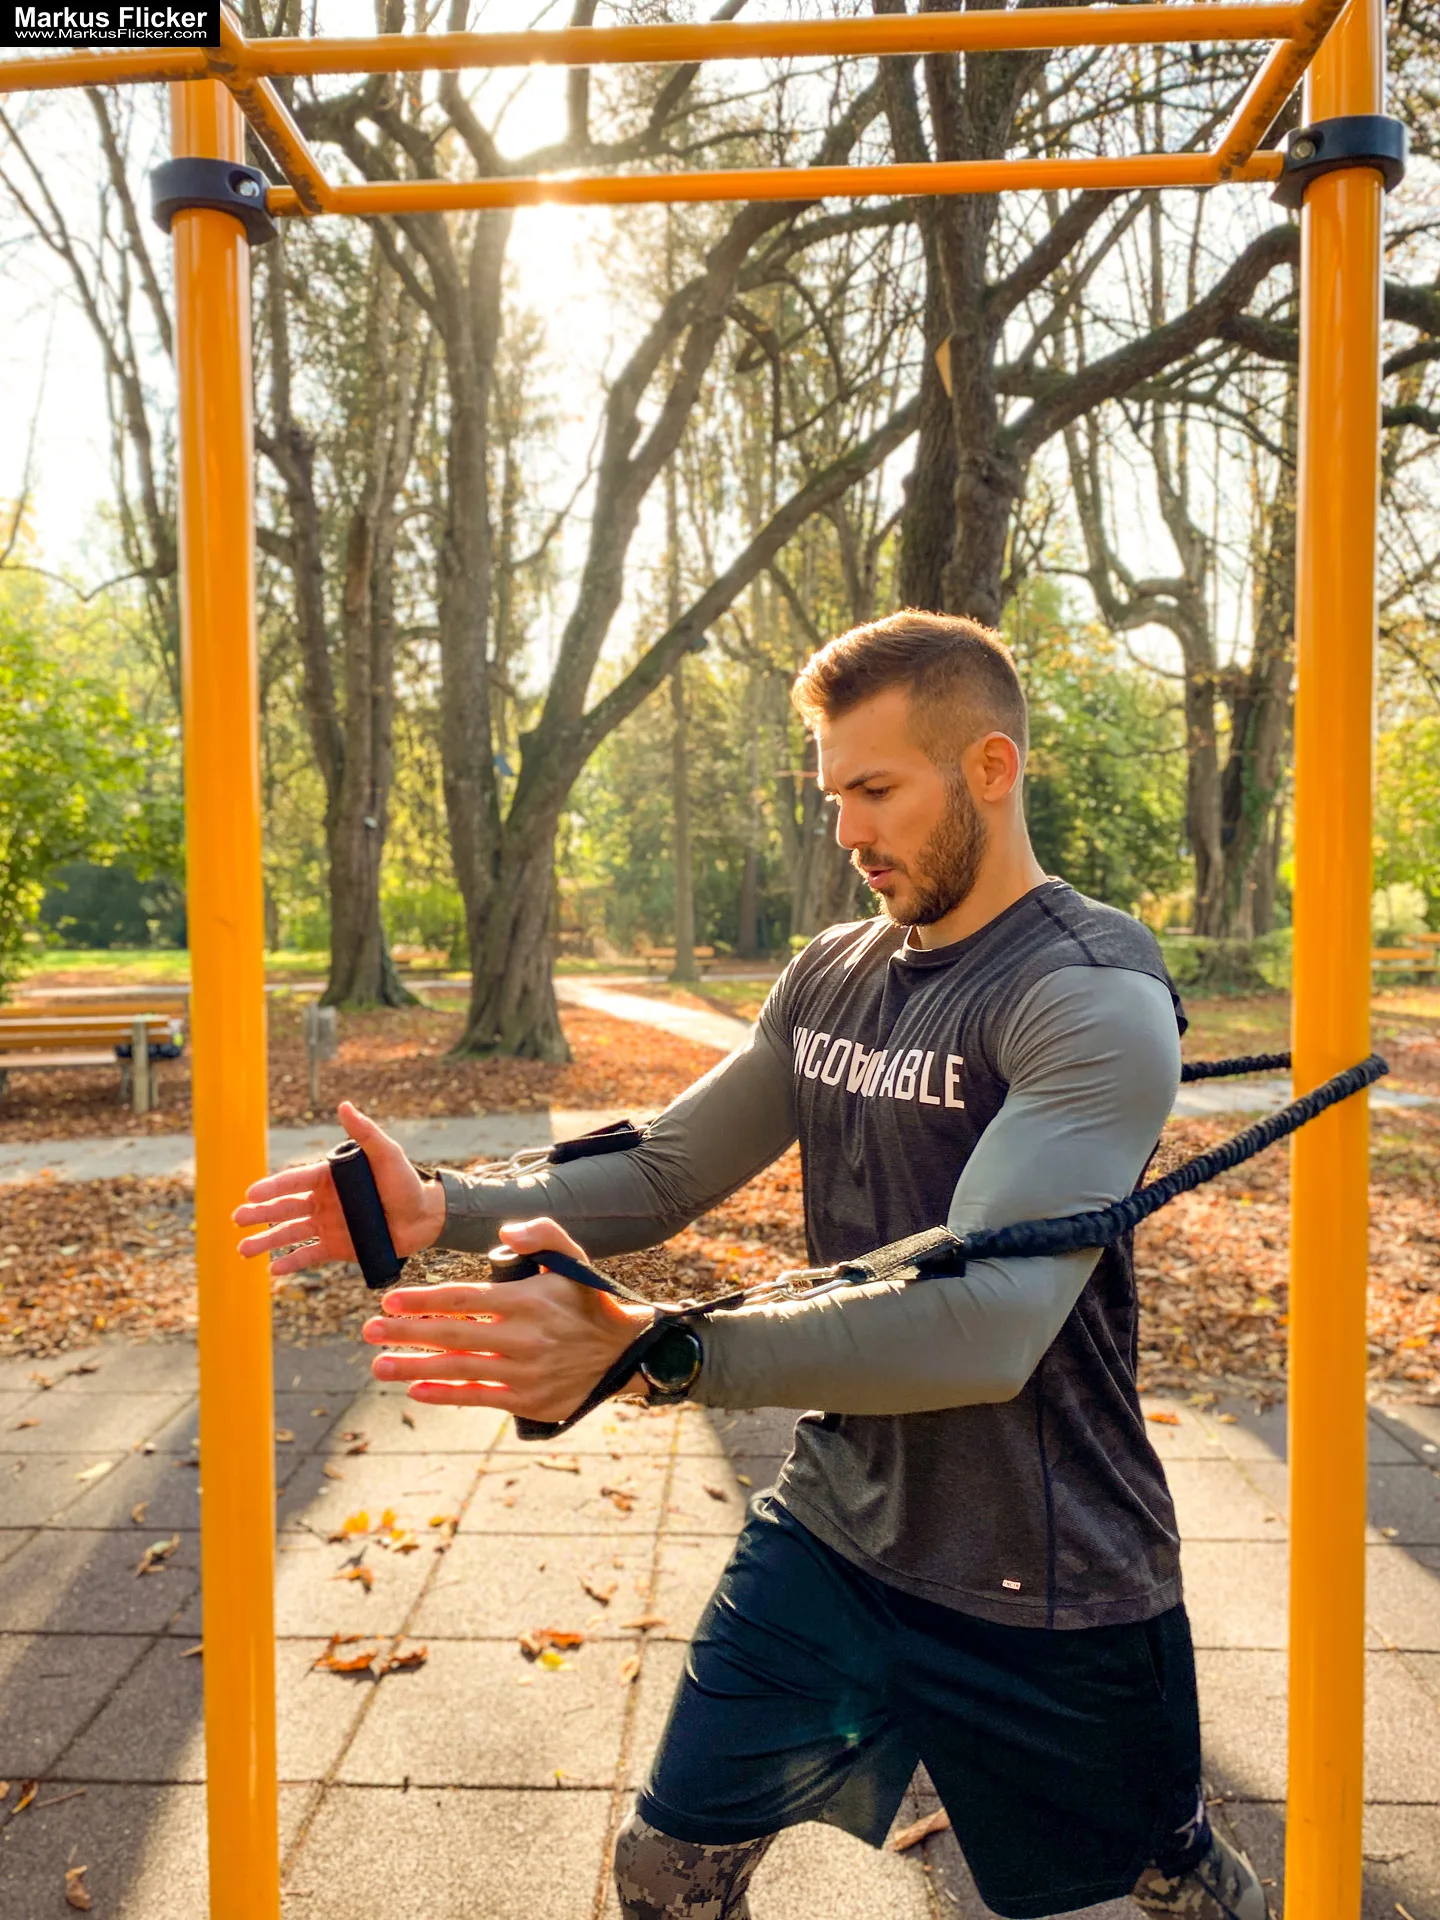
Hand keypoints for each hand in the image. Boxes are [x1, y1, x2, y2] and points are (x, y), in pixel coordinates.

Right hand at [232, 1101, 444, 1275]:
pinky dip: (291, 1262)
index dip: (272, 1187)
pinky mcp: (338, 1247)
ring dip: (267, 1241)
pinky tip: (273, 1270)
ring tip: (243, 1250)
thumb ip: (365, 1133)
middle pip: (285, 1208)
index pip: (295, 1181)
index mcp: (330, 1178)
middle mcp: (324, 1201)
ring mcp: (329, 1225)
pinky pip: (309, 1255)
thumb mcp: (387, 1154)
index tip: (250, 1193)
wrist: (426, 1217)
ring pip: (291, 1233)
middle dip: (260, 1214)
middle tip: (237, 1220)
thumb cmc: (407, 1181)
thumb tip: (344, 1105)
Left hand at [361, 1216, 654, 1421]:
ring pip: (459, 1368)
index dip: (424, 1299)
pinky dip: (445, 1394)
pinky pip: (478, 1398)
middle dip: (406, 1331)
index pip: (465, 1298)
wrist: (624, 1352)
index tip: (390, 1299)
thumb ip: (541, 1234)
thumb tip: (504, 1232)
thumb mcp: (573, 1258)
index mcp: (528, 1299)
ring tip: (379, 1365)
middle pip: (452, 1334)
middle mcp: (523, 1336)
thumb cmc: (588, 1300)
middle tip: (369, 1330)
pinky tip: (417, 1389)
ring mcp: (524, 1372)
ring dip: (414, 1367)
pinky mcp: (528, 1400)